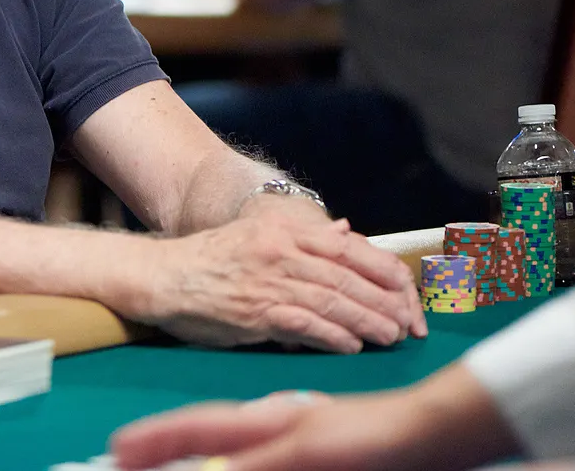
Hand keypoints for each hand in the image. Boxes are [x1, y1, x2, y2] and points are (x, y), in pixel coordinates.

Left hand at [110, 363, 518, 470]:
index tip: (119, 449)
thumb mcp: (305, 437)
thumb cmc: (370, 436)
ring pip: (224, 455)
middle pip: (203, 433)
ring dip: (189, 463)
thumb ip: (264, 448)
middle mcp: (273, 423)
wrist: (428, 428)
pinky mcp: (307, 449)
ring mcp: (290, 438)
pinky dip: (231, 467)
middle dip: (158, 448)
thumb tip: (224, 461)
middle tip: (117, 458)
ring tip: (138, 463)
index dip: (158, 436)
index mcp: (271, 419)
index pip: (201, 424)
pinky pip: (261, 463)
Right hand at [127, 209, 424, 353]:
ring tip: (392, 336)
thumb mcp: (259, 234)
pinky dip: (335, 336)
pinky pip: (308, 324)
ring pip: (335, 301)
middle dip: (386, 302)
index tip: (407, 290)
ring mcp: (270, 280)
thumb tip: (344, 232)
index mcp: (285, 228)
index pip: (350, 247)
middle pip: (349, 276)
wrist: (164, 276)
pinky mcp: (258, 311)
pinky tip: (353, 345)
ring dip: (369, 321)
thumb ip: (303, 236)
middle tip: (410, 322)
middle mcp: (282, 250)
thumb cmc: (212, 260)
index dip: (384, 270)